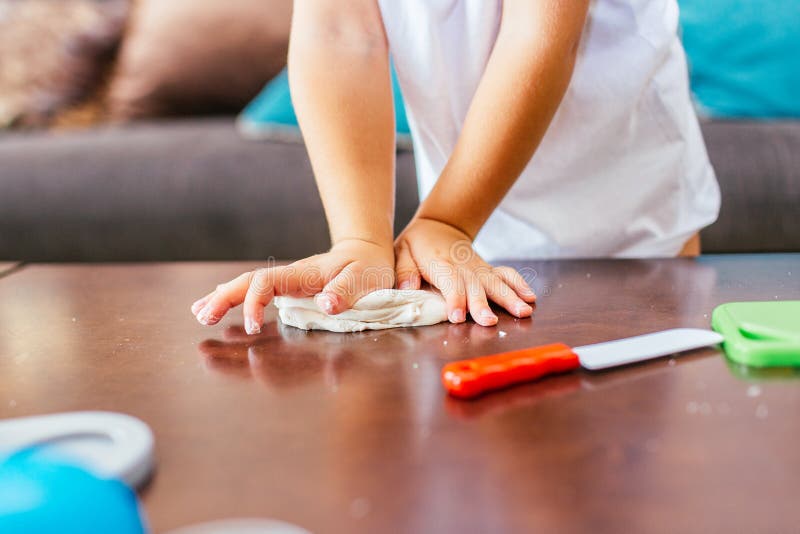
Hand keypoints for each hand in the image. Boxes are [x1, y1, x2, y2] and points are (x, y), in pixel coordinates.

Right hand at [190, 239, 394, 334]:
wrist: (369, 251)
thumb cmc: (369, 268)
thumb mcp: (365, 280)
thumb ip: (345, 292)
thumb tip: (326, 304)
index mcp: (303, 274)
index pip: (267, 283)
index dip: (253, 303)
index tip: (251, 328)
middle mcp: (290, 275)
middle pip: (248, 282)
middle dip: (223, 298)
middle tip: (201, 317)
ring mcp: (287, 280)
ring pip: (248, 284)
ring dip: (222, 296)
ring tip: (198, 312)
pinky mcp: (289, 287)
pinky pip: (255, 290)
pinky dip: (234, 296)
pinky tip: (218, 303)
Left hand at [394, 217, 535, 326]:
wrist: (438, 226)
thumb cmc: (417, 245)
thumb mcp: (401, 252)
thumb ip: (403, 271)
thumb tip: (408, 286)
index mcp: (440, 263)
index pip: (449, 282)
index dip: (454, 299)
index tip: (458, 316)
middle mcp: (463, 266)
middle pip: (475, 286)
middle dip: (483, 304)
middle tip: (490, 322)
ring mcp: (478, 268)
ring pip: (495, 282)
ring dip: (510, 297)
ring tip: (523, 312)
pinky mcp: (488, 270)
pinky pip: (506, 275)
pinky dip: (519, 284)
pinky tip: (531, 298)